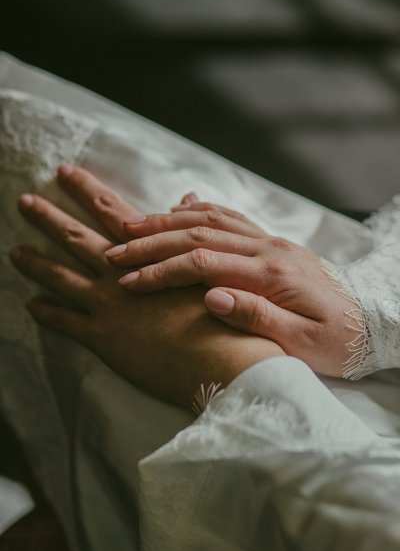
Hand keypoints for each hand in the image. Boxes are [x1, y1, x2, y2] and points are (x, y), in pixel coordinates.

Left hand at [9, 167, 283, 408]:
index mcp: (147, 253)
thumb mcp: (217, 259)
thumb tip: (189, 197)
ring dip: (36, 261)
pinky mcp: (105, 339)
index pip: (111, 211)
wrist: (227, 359)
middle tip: (24, 200)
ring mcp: (109, 306)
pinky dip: (47, 313)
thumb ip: (199, 226)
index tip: (65, 172)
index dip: (86, 189)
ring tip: (14, 251)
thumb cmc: (227, 312)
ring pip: (62, 277)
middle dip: (49, 215)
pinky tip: (31, 306)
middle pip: (78, 237)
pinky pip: (66, 323)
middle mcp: (122, 274)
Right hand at [106, 196, 363, 378]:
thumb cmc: (337, 339)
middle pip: (197, 236)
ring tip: (132, 225)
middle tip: (115, 251)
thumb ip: (257, 316)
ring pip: (210, 220)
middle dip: (152, 242)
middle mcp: (266, 249)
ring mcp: (269, 240)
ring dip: (169, 221)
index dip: (161, 271)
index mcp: (270, 274)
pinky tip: (179, 208)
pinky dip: (200, 209)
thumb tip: (211, 298)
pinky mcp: (272, 242)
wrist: (370, 321)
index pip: (202, 265)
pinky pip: (231, 216)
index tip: (129, 282)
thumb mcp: (302, 341)